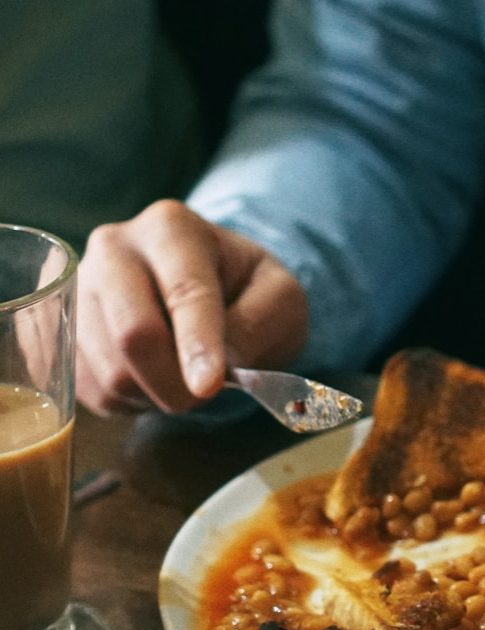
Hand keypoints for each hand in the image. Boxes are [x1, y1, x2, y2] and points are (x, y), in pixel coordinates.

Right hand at [77, 200, 309, 414]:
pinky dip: (130, 400)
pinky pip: (91, 388)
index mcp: (172, 228)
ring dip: (156, 394)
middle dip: (175, 381)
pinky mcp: (60, 331)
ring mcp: (77, 288)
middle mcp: (113, 248)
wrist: (206, 289)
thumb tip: (222, 363)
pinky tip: (152, 379)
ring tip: (182, 376)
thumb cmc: (247, 291)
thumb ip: (262, 323)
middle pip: (133, 333)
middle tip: (204, 395)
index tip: (209, 386)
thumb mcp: (280, 298)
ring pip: (110, 370)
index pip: (183, 292)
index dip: (198, 344)